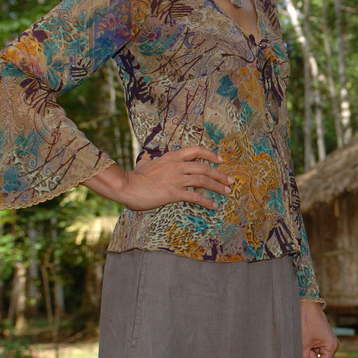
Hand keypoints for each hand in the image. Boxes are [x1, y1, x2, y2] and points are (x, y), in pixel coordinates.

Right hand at [84, 146, 232, 210]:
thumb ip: (149, 159)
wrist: (128, 186)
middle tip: (230, 180)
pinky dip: (206, 201)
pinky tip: (213, 206)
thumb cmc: (135, 176)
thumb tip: (147, 155)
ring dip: (217, 186)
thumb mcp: (144, 163)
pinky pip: (195, 196)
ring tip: (227, 191)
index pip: (196, 151)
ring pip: (203, 180)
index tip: (220, 160)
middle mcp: (177, 166)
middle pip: (205, 167)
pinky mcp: (174, 193)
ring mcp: (177, 179)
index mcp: (172, 157)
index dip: (211, 154)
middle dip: (219, 174)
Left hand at [301, 300, 338, 357]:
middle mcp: (333, 345)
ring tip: (306, 339)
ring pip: (318, 356)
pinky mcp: (325, 339)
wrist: (307, 305)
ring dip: (310, 351)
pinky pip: (318, 349)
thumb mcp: (303, 343)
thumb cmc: (306, 322)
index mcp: (331, 346)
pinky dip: (311, 346)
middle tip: (306, 344)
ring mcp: (330, 342)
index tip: (307, 351)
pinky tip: (307, 337)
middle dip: (311, 357)